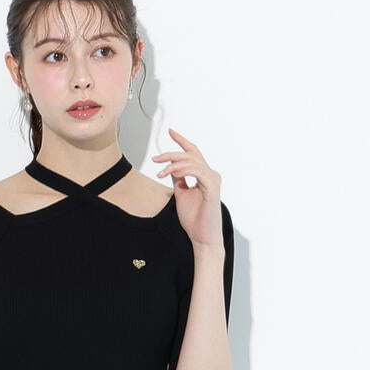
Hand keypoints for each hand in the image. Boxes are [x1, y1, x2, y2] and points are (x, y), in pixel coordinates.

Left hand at [151, 128, 223, 248]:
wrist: (202, 237)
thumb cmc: (194, 219)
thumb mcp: (181, 194)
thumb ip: (179, 180)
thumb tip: (171, 169)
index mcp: (204, 175)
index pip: (193, 153)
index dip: (182, 141)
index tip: (171, 132)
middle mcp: (210, 174)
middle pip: (191, 154)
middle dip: (172, 153)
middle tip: (156, 158)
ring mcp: (213, 179)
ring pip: (192, 161)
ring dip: (173, 164)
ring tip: (160, 172)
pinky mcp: (212, 187)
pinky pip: (197, 171)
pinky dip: (183, 170)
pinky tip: (171, 174)